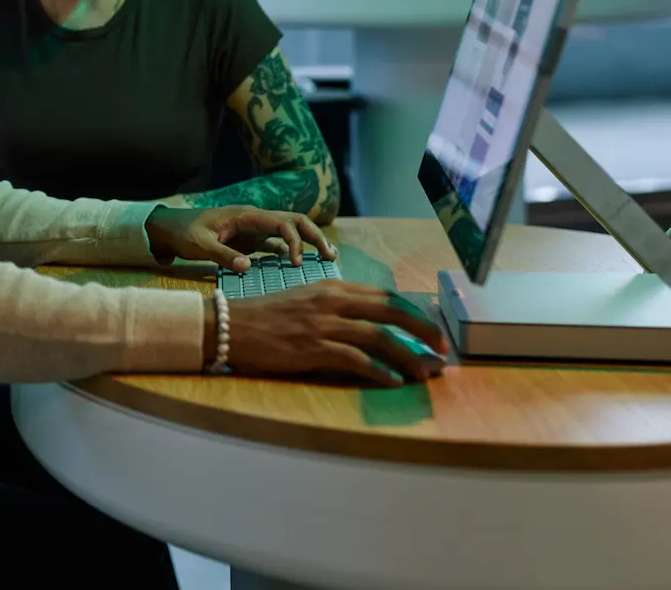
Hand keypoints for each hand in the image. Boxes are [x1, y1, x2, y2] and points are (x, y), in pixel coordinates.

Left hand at [144, 205, 333, 272]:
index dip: (295, 241)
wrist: (168, 229)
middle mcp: (255, 219)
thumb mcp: (199, 245)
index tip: (296, 264)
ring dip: (308, 242)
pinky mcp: (250, 241)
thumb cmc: (182, 233)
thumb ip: (222, 255)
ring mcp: (254, 230)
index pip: (282, 223)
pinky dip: (292, 252)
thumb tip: (248, 267)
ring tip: (327, 258)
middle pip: (294, 221)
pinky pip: (277, 245)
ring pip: (289, 231)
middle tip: (330, 256)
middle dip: (315, 236)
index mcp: (246, 215)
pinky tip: (302, 267)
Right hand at [227, 282, 448, 385]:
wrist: (228, 326)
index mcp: (331, 287)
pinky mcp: (312, 348)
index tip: (431, 330)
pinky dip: (379, 371)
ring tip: (425, 372)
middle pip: (390, 311)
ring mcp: (322, 324)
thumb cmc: (266, 317)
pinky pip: (355, 360)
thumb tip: (371, 325)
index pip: (384, 295)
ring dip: (408, 356)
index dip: (414, 313)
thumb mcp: (305, 301)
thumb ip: (336, 308)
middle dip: (422, 330)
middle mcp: (331, 302)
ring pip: (379, 337)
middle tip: (442, 349)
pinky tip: (393, 382)